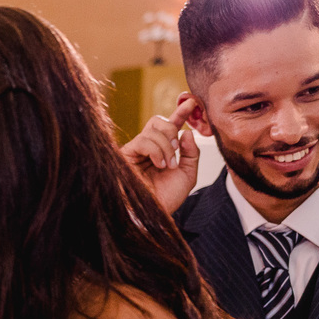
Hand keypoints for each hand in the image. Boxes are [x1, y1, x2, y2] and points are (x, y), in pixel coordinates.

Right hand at [119, 97, 200, 213]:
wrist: (152, 216)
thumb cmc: (167, 199)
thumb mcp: (187, 174)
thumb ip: (191, 153)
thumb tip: (186, 132)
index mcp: (162, 151)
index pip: (171, 125)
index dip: (181, 112)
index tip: (193, 102)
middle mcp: (147, 149)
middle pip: (157, 120)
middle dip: (171, 129)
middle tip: (177, 148)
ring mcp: (136, 151)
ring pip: (152, 129)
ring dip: (166, 146)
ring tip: (168, 165)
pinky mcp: (125, 155)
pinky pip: (143, 140)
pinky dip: (156, 150)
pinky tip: (159, 164)